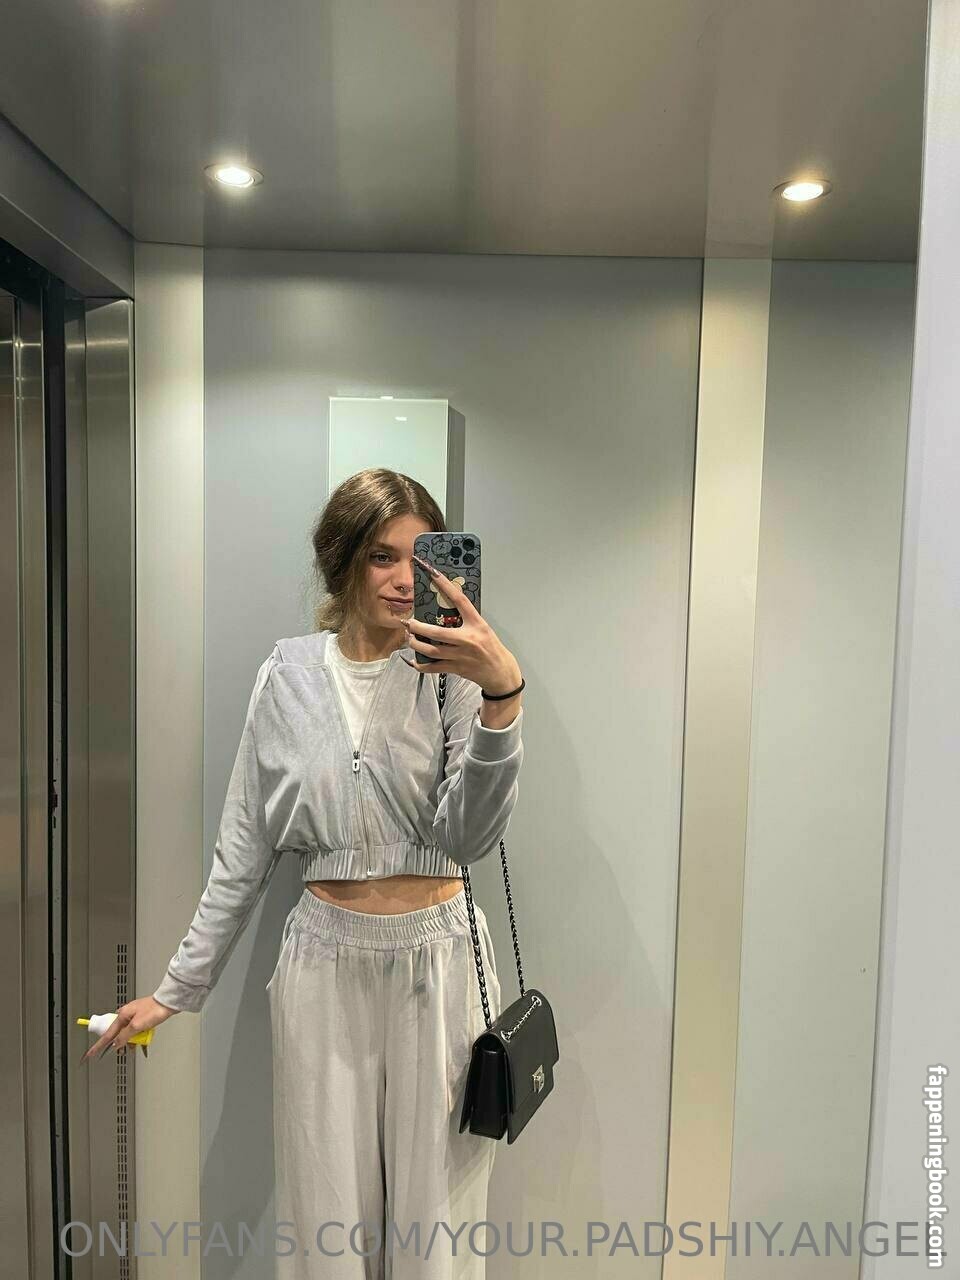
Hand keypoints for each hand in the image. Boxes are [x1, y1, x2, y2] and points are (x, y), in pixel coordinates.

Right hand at [79, 995, 178, 1062]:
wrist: (168, 1002)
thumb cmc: (154, 1010)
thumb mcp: (136, 1026)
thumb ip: (124, 1036)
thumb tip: (115, 1044)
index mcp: (122, 1015)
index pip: (107, 1034)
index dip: (98, 1046)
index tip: (90, 1054)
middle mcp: (126, 1014)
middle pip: (117, 1034)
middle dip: (120, 1042)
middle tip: (126, 1048)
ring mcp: (134, 1016)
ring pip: (127, 1033)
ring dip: (132, 1039)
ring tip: (139, 1043)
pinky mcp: (142, 1018)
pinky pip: (135, 1030)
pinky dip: (138, 1035)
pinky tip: (143, 1038)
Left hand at [400, 555, 521, 693]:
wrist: (500, 672)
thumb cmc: (491, 648)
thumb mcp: (482, 628)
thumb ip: (466, 619)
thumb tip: (444, 610)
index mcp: (476, 624)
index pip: (459, 600)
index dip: (445, 585)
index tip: (432, 573)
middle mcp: (467, 639)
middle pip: (436, 632)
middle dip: (417, 627)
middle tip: (408, 622)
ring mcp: (460, 655)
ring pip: (431, 650)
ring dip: (416, 643)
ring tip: (409, 637)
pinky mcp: (456, 668)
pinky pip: (433, 667)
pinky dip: (421, 664)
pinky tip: (415, 660)